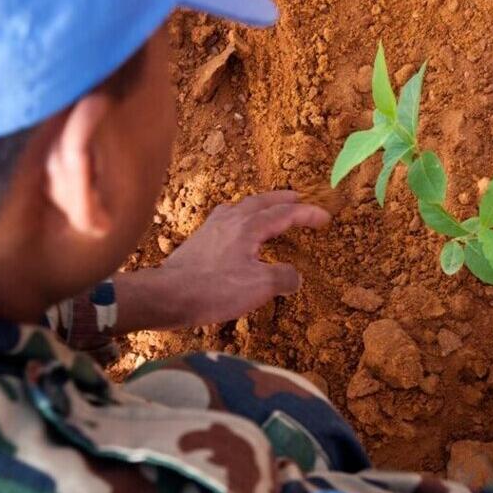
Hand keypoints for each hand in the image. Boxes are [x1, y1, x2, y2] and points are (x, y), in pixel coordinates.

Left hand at [112, 191, 329, 331]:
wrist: (168, 295)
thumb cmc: (214, 289)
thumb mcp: (258, 287)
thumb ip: (283, 278)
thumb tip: (295, 276)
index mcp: (249, 226)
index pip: (285, 213)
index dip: (307, 214)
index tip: (325, 217)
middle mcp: (230, 220)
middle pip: (262, 201)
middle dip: (283, 199)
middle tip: (299, 197)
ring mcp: (211, 228)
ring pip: (241, 207)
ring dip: (260, 205)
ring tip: (269, 209)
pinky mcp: (198, 240)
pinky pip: (225, 219)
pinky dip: (240, 217)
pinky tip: (235, 228)